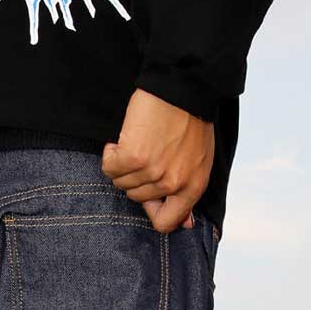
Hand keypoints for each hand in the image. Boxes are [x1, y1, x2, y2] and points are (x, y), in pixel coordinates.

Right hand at [102, 87, 214, 233]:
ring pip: (121, 182)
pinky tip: (123, 138)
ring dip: (122, 162)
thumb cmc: (190, 119)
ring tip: (136, 141)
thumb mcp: (200, 160)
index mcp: (192, 187)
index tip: (148, 189)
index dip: (152, 209)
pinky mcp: (134, 156)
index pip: (166, 223)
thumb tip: (185, 224)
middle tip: (145, 151)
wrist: (181, 85)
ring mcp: (153, 171)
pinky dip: (111, 152)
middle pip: (136, 197)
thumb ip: (188, 190)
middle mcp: (173, 184)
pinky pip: (110, 167)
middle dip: (135, 176)